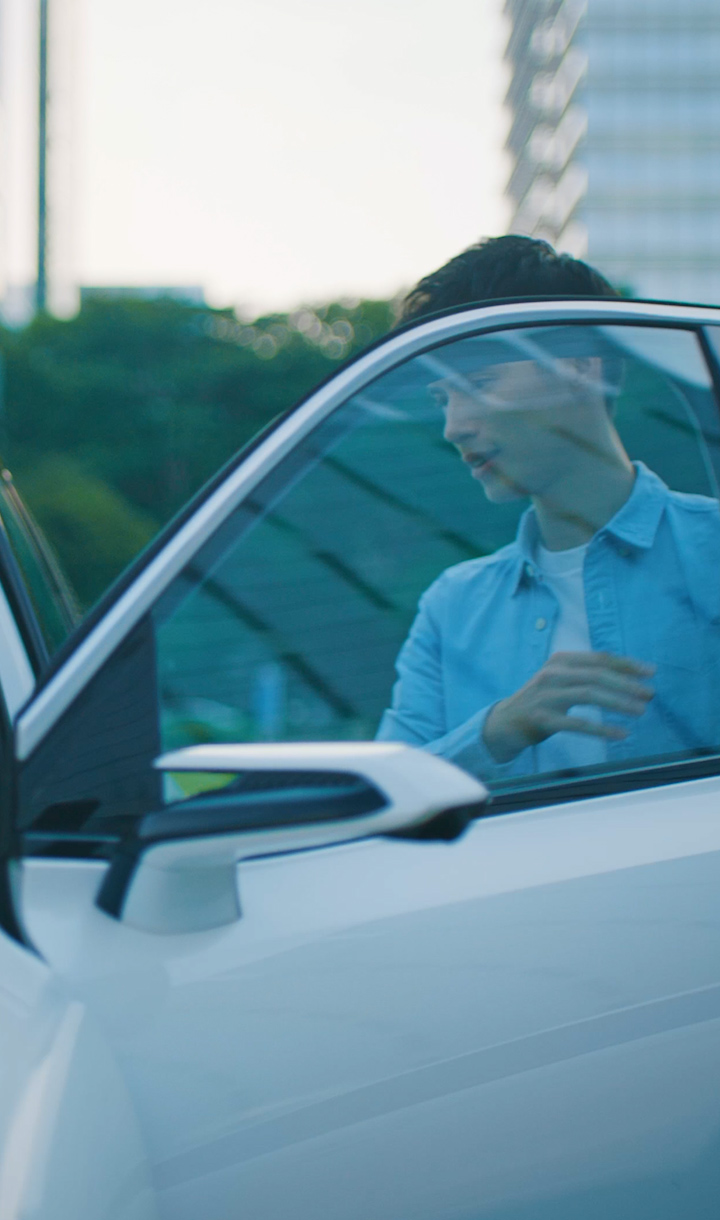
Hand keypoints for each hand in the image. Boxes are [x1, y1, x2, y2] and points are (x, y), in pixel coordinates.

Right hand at [482, 651, 655, 763]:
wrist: (504, 723)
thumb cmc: (540, 701)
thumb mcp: (560, 681)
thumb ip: (585, 676)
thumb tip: (628, 678)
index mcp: (559, 661)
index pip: (599, 658)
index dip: (626, 664)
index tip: (650, 672)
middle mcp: (552, 674)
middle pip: (597, 675)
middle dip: (627, 684)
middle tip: (650, 694)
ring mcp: (546, 696)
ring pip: (590, 695)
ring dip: (619, 703)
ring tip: (640, 711)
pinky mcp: (543, 719)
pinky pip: (577, 723)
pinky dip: (601, 728)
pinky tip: (620, 733)